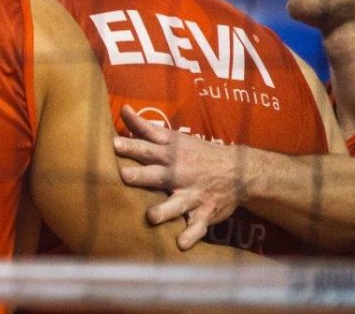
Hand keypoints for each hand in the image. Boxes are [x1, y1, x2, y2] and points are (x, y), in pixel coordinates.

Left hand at [113, 105, 248, 249]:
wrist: (239, 171)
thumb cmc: (196, 153)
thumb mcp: (174, 138)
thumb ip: (146, 128)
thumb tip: (123, 110)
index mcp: (171, 154)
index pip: (149, 147)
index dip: (132, 145)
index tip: (114, 144)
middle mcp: (181, 174)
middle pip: (159, 174)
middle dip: (142, 175)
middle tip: (125, 176)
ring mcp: (194, 194)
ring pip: (177, 204)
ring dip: (164, 210)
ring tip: (151, 217)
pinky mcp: (205, 212)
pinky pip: (197, 226)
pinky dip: (191, 235)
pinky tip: (180, 244)